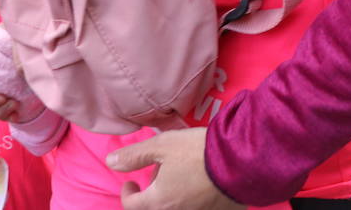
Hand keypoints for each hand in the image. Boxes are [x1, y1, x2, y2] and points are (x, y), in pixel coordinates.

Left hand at [107, 128, 243, 209]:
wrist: (240, 161)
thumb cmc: (198, 152)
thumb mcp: (162, 146)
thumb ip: (134, 156)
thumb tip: (110, 162)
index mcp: (159, 201)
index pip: (132, 206)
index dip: (128, 193)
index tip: (131, 181)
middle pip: (154, 209)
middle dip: (151, 194)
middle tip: (159, 173)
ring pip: (175, 208)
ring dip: (171, 196)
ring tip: (179, 175)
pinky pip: (197, 208)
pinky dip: (192, 198)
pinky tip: (200, 182)